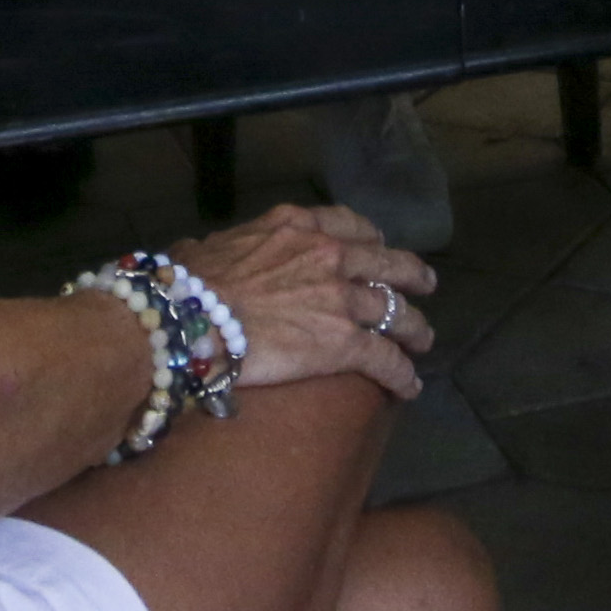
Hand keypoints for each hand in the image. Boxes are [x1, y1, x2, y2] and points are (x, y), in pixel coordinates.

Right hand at [174, 203, 435, 399]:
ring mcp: (341, 298)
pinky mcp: (344, 342)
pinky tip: (410, 386)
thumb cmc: (186, 285)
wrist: (192, 319)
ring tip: (423, 340)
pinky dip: (401, 373)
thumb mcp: (206, 249)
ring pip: (395, 311)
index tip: (376, 246)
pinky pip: (385, 358)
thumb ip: (218, 249)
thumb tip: (197, 252)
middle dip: (410, 275)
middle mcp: (329, 255)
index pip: (347, 224)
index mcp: (296, 227)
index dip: (369, 238)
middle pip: (387, 263)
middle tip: (424, 284)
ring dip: (414, 327)